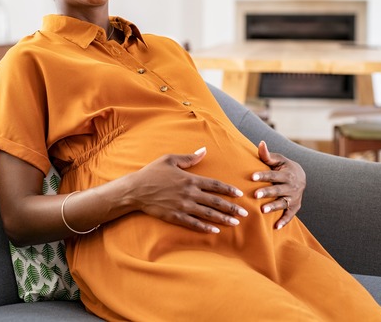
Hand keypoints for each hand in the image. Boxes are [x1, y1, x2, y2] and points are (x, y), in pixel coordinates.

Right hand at [129, 148, 247, 233]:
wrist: (135, 190)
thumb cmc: (152, 173)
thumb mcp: (170, 159)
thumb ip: (189, 157)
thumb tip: (204, 150)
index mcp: (190, 179)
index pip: (215, 185)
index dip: (229, 190)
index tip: (239, 194)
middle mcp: (189, 193)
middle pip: (215, 202)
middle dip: (231, 208)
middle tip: (245, 213)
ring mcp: (183, 206)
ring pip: (207, 214)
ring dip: (223, 219)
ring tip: (235, 223)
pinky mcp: (175, 216)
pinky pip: (193, 223)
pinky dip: (205, 228)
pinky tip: (215, 231)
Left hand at [251, 141, 304, 229]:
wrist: (300, 177)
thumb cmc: (283, 167)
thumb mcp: (278, 160)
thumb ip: (268, 155)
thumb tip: (260, 143)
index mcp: (287, 173)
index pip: (273, 175)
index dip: (263, 175)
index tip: (252, 177)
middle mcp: (292, 186)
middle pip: (278, 190)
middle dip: (267, 192)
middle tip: (255, 195)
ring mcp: (294, 198)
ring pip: (283, 203)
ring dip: (273, 207)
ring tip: (262, 211)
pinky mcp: (295, 207)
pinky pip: (290, 215)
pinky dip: (284, 221)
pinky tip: (275, 227)